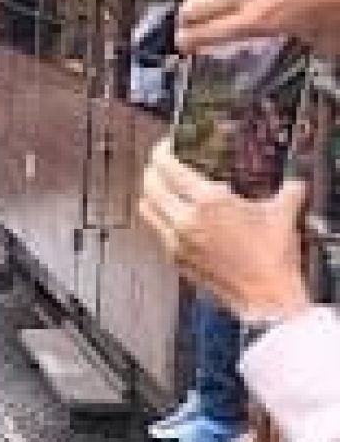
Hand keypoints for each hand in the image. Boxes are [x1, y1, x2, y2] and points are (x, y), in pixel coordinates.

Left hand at [139, 144, 312, 325]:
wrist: (266, 296)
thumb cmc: (273, 258)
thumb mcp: (283, 213)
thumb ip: (287, 190)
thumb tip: (295, 182)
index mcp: (209, 201)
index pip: (169, 167)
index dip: (163, 151)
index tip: (166, 145)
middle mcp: (186, 220)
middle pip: (149, 185)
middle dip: (152, 170)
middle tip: (160, 163)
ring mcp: (176, 241)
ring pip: (146, 209)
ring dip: (149, 194)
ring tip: (160, 188)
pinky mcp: (175, 259)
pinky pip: (156, 231)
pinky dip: (158, 219)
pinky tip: (172, 216)